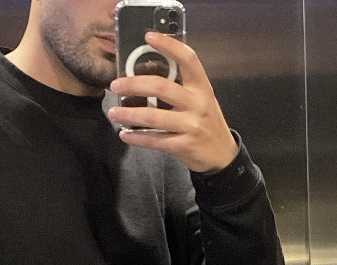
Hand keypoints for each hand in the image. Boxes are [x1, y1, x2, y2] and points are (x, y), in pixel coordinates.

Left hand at [108, 32, 237, 172]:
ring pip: (153, 117)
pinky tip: (125, 134)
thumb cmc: (207, 123)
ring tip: (113, 113)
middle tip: (116, 85)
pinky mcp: (183, 146)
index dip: (169, 46)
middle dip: (134, 84)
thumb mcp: (203, 99)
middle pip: (161, 87)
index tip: (149, 37)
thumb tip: (149, 74)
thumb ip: (183, 87)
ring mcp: (191, 126)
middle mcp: (197, 104)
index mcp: (202, 88)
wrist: (222, 155)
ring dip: (129, 114)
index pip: (188, 60)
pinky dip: (137, 138)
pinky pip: (155, 140)